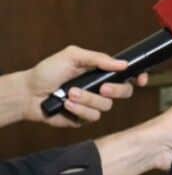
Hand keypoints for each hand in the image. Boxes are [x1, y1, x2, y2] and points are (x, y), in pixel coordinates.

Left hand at [23, 45, 147, 126]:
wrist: (28, 93)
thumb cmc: (48, 71)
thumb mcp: (73, 56)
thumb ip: (99, 59)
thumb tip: (123, 63)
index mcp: (100, 72)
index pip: (127, 74)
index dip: (138, 77)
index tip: (141, 79)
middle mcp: (100, 88)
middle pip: (125, 92)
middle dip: (116, 90)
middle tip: (102, 88)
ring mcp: (93, 104)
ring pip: (107, 106)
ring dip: (87, 99)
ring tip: (70, 93)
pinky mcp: (83, 118)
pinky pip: (93, 117)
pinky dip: (79, 110)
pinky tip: (66, 104)